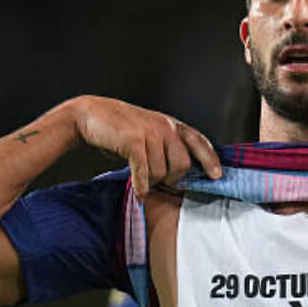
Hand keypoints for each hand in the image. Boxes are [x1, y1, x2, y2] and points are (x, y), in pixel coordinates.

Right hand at [70, 95, 221, 199]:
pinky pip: (144, 172)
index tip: (217, 175)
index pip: (199, 141)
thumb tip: (179, 173)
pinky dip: (141, 186)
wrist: (90, 114)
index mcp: (171, 124)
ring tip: (141, 179)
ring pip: (162, 172)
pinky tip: (138, 192)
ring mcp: (150, 133)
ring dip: (151, 182)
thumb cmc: (119, 128)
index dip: (210, 160)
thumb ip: (165, 147)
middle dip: (172, 178)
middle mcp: (165, 127)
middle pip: (183, 164)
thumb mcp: (149, 133)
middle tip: (159, 182)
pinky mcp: (134, 142)